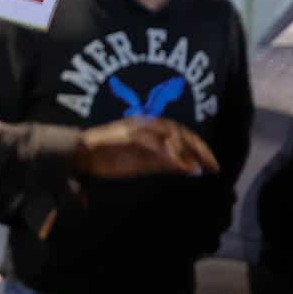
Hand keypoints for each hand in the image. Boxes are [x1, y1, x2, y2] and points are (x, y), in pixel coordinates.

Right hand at [73, 117, 219, 178]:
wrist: (78, 154)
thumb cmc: (107, 158)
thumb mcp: (142, 162)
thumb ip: (164, 163)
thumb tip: (192, 168)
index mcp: (148, 126)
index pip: (180, 132)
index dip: (198, 146)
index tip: (212, 163)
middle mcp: (145, 124)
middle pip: (179, 132)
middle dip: (199, 148)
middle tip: (213, 165)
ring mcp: (137, 130)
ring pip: (170, 135)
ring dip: (187, 151)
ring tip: (199, 168)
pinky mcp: (128, 138)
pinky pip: (155, 146)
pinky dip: (171, 156)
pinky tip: (182, 168)